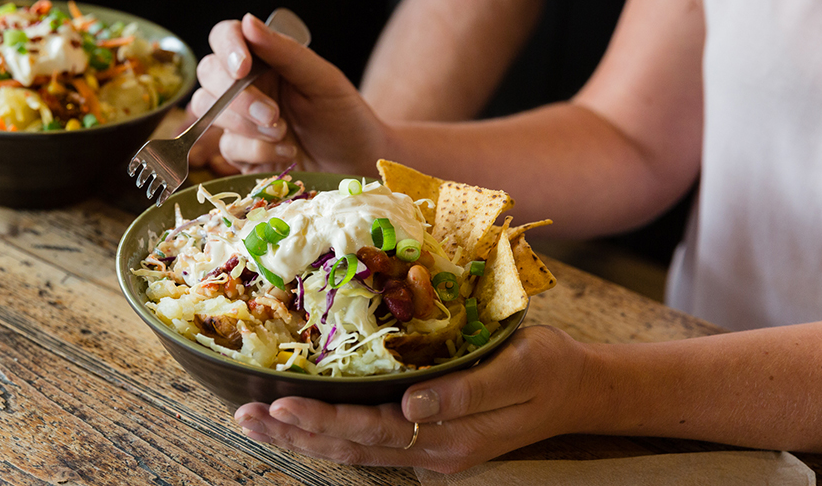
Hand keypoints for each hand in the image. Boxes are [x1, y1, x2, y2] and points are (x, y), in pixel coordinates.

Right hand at [188, 14, 390, 175]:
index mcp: (265, 58)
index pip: (226, 37)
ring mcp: (239, 118)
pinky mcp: (240, 151)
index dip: (227, 48)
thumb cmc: (344, 116)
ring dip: (246, 126)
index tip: (243, 68)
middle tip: (273, 115)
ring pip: (209, 110)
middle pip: (209, 73)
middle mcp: (247, 84)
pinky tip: (286, 153)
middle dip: (238, 97)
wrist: (356, 163)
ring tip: (284, 134)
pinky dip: (258, 151)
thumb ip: (285, 51)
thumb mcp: (322, 79)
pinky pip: (228, 147)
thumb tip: (248, 22)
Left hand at [233, 326, 594, 473]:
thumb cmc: (548, 370)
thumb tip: (411, 406)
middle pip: (352, 448)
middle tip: (246, 416)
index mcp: (450, 436)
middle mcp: (432, 452)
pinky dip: (328, 435)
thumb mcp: (518, 370)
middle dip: (296, 433)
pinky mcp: (426, 439)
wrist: (576, 391)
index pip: (373, 431)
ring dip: (302, 439)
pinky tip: (300, 423)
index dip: (326, 421)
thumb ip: (465, 393)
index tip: (283, 405)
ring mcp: (428, 451)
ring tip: (256, 422)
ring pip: (354, 452)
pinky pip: (369, 443)